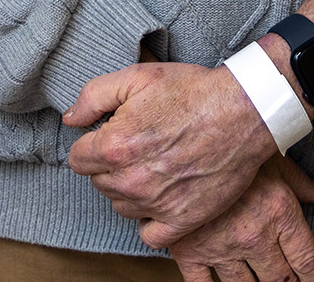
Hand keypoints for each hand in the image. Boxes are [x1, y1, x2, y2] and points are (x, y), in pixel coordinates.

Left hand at [63, 61, 278, 243]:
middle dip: (111, 165)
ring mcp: (156, 204)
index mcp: (115, 146)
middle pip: (99, 182)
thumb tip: (71, 118)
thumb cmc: (193, 91)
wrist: (243, 112)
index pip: (78, 159)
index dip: (93, 144)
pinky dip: (150, 221)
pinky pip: (150, 235)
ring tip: (153, 166)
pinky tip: (159, 200)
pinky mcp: (182, 220)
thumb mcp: (137, 77)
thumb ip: (93, 96)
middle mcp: (131, 180)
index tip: (111, 135)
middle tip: (138, 146)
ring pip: (121, 206)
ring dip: (129, 189)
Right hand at [166, 156, 313, 281]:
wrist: (183, 139)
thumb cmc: (231, 142)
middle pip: (280, 280)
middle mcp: (253, 237)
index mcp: (279, 214)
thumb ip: (300, 182)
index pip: (307, 261)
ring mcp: (220, 248)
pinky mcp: (189, 251)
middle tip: (287, 280)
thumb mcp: (273, 158)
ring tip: (258, 280)